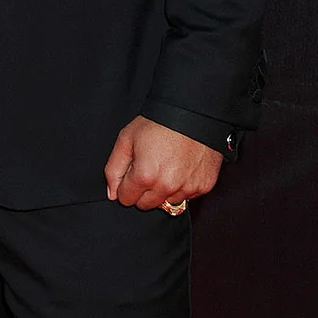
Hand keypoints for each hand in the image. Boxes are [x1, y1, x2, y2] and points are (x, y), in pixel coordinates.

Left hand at [104, 116, 222, 209]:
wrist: (194, 112)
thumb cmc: (159, 122)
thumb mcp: (126, 139)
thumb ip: (113, 169)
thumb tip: (113, 194)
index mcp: (145, 176)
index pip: (126, 199)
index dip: (126, 185)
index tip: (134, 171)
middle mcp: (167, 186)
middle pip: (146, 205)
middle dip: (143, 191)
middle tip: (150, 168)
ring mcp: (188, 188)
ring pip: (167, 202)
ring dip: (164, 190)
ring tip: (168, 166)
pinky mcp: (204, 186)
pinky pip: (187, 196)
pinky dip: (183, 186)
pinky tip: (182, 167)